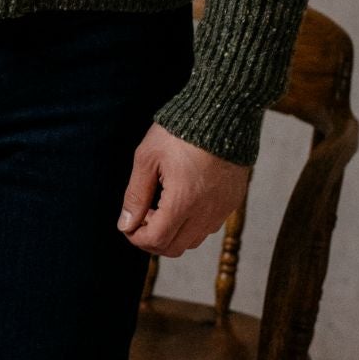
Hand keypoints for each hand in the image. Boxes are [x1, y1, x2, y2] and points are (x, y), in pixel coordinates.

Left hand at [117, 124, 248, 257]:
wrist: (224, 112)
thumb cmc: (181, 131)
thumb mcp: (147, 158)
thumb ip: (136, 195)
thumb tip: (125, 224)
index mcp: (182, 202)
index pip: (156, 240)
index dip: (136, 237)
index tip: (128, 224)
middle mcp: (206, 212)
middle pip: (174, 248)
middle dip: (152, 239)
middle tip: (144, 215)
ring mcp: (222, 209)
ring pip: (193, 241)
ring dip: (173, 232)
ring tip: (162, 205)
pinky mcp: (232, 201)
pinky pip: (210, 226)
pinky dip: (192, 224)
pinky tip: (183, 199)